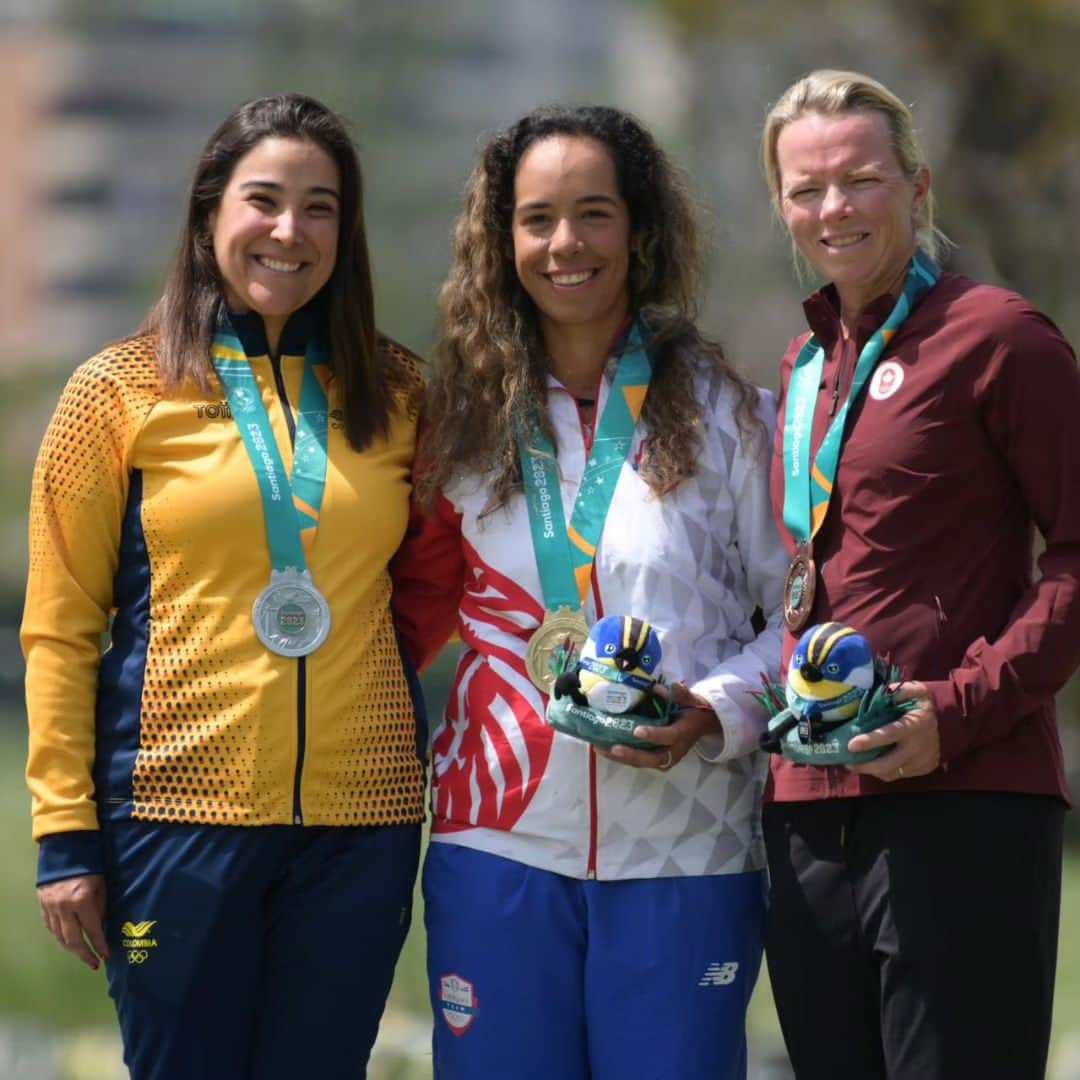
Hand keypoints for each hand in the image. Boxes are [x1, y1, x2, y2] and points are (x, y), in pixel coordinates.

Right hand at [38, 874, 108, 970]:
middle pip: (73, 940)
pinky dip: (61, 937)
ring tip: (84, 955)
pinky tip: (69, 941)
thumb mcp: (102, 885)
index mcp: (81, 901)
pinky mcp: (43, 907)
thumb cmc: (91, 866)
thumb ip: (102, 908)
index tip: (106, 956)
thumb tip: (104, 929)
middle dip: (85, 954)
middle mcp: (64, 908)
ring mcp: (50, 908)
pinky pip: (52, 928)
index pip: (92, 930)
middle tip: (94, 964)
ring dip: (72, 949)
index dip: (100, 945)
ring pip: (60, 937)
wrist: (65, 851)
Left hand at [599, 683, 720, 771]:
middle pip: (653, 758)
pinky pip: (639, 761)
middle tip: (614, 748)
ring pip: (643, 762)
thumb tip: (657, 688)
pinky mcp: (657, 759)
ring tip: (601, 749)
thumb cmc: (693, 710)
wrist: (701, 724)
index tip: (637, 731)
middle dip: (632, 755)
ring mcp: (666, 757)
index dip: (654, 735)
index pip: (669, 736)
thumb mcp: (691, 698)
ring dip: (622, 758)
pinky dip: (622, 758)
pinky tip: (605, 750)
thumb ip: (678, 693)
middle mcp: (674, 750)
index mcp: (683, 733)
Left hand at [847, 681, 939, 780]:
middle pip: (888, 763)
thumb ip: (900, 690)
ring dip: (872, 771)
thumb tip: (884, 691)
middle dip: (865, 765)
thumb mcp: (916, 691)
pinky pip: (899, 775)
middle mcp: (918, 746)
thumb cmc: (923, 706)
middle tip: (847, 763)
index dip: (870, 741)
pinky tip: (874, 764)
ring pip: (891, 773)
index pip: (890, 735)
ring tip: (857, 764)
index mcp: (914, 724)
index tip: (851, 745)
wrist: (950, 723)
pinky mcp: (923, 769)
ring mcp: (922, 761)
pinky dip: (884, 772)